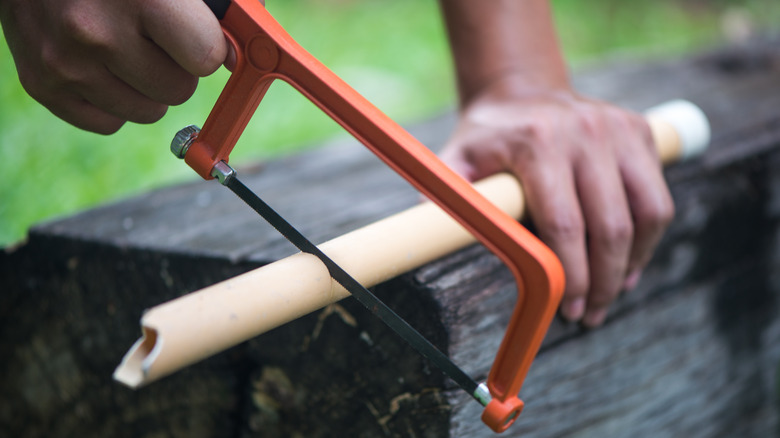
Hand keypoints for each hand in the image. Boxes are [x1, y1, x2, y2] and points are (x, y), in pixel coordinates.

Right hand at [0, 0, 228, 133]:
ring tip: (124, 45)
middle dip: (177, 67)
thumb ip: (214, 10)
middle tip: (154, 36)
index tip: (195, 33)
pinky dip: (114, 101)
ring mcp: (66, 64)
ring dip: (147, 86)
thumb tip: (241, 55)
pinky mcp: (43, 86)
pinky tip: (101, 64)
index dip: (207, 46)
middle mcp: (97, 34)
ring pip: (149, 112)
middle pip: (179, 91)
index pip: (206, 58)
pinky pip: (110, 123)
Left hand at [440, 84, 673, 326]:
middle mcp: (586, 130)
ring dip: (632, 263)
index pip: (564, 223)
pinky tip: (628, 262)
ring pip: (647, 214)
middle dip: (603, 281)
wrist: (521, 90)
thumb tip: (432, 246)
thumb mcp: (456, 160)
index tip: (565, 308)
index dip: (569, 274)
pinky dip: (647, 238)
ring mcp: (619, 129)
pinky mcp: (642, 133)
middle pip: (610, 225)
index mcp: (539, 141)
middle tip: (589, 314)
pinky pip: (657, 198)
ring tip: (612, 293)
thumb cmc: (486, 138)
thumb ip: (448, 199)